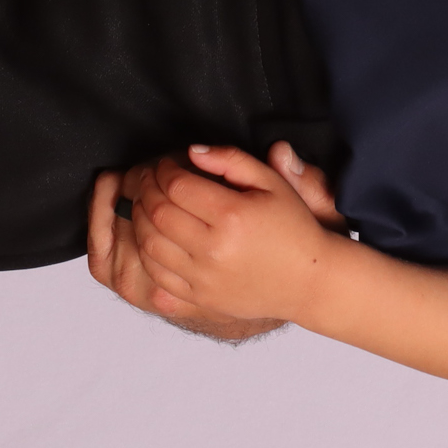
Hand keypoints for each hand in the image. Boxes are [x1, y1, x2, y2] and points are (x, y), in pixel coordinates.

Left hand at [110, 143, 345, 328]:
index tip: (165, 163)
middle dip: (146, 189)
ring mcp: (205, 277)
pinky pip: (156, 274)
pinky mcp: (200, 298)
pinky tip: (151, 235)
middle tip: (149, 179)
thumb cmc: (292, 227)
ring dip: (139, 219)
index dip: (163, 170)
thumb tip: (193, 150)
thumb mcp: (272, 182)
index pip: (176, 186)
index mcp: (233, 215)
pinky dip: (145, 251)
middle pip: (157, 212)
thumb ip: (231, 159)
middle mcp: (214, 248)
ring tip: (145, 204)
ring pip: (149, 243)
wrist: (308, 279)